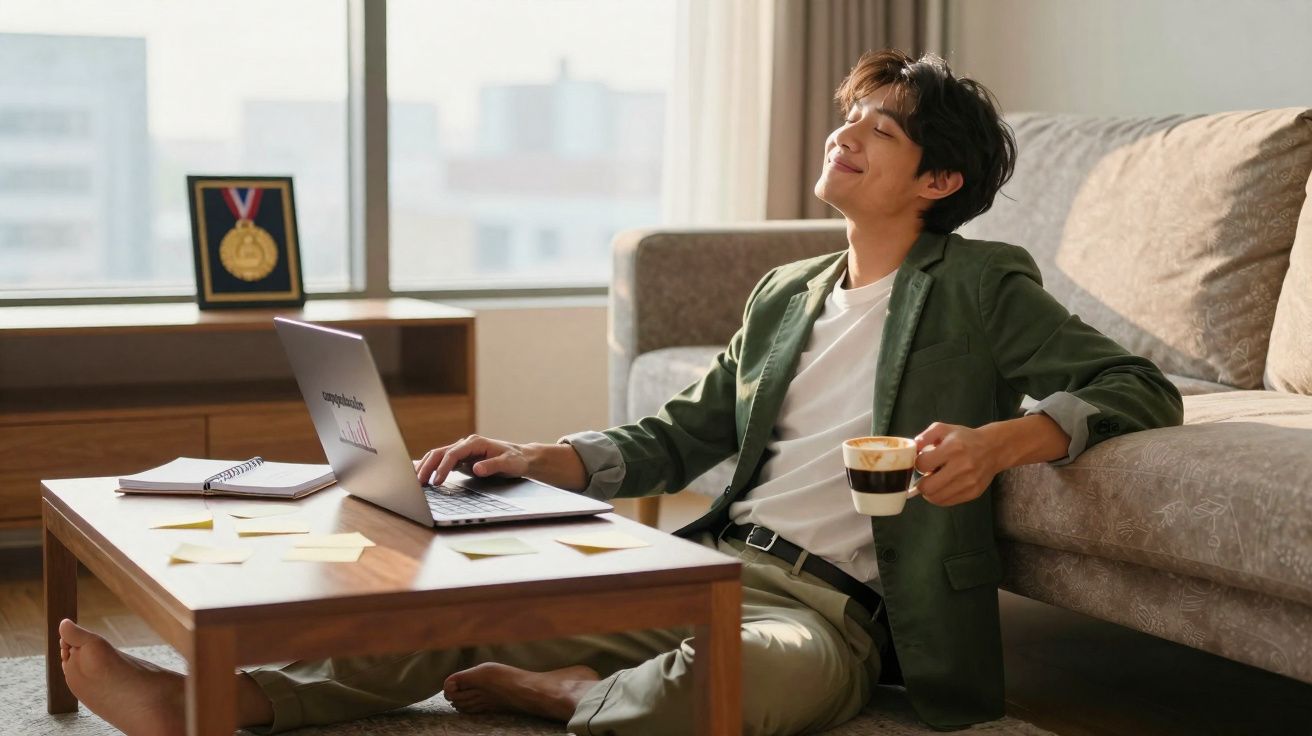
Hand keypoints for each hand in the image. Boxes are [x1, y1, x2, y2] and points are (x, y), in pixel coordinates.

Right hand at [416, 434, 531, 485]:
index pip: (453, 454)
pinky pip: (441, 462)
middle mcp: (466, 445)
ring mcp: (462, 452)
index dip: (443, 468)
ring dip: (425, 467)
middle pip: (439, 453)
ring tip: (416, 481)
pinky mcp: (461, 460)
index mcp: (475, 443)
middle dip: (427, 467)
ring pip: (437, 456)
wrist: (520, 458)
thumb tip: (476, 468)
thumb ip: (492, 465)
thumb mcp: (509, 464)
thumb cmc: (515, 460)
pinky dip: (430, 468)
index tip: (437, 481)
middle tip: (418, 483)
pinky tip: (421, 475)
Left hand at [910, 422, 1001, 506]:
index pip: (922, 464)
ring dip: (929, 492)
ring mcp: (969, 482)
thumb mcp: (944, 429)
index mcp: (953, 448)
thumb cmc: (965, 438)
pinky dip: (940, 497)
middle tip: (925, 477)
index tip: (923, 462)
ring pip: (936, 498)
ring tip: (933, 482)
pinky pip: (948, 502)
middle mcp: (962, 466)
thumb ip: (925, 436)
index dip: (918, 464)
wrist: (993, 448)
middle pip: (928, 487)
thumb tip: (913, 448)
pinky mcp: (973, 492)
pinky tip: (942, 487)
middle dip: (921, 483)